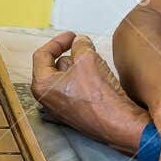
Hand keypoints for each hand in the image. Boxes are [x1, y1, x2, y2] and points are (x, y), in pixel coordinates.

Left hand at [31, 32, 149, 153]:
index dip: (58, 41)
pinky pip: (77, 90)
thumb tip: (80, 41)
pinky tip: (99, 81)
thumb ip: (80, 45)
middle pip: (55, 66)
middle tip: (87, 49)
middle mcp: (47, 99)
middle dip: (72, 55)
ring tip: (97, 68)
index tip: (72, 35)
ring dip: (81, 68)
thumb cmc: (99, 96)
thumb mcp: (88, 59)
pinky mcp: (75, 113)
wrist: (118, 124)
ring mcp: (60, 108)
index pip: (42, 55)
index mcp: (42, 86)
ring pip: (68, 78)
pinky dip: (86, 81)